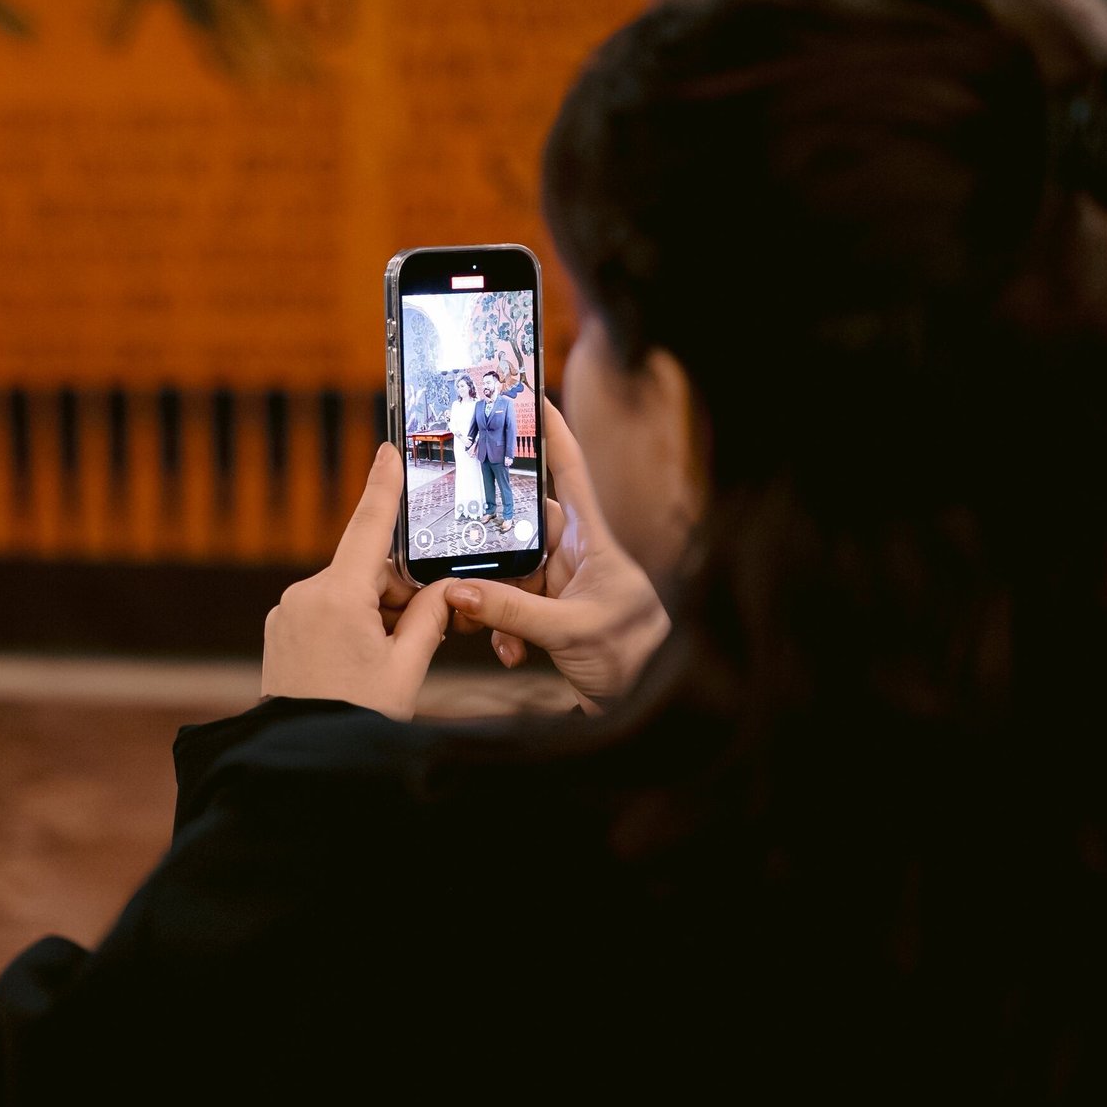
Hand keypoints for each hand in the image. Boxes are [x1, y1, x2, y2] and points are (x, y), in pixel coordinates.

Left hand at [260, 444, 452, 720]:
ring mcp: (287, 612)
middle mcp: (305, 594)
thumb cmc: (356, 718)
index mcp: (337, 596)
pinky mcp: (280, 631)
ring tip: (397, 662)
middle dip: (402, 594)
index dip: (382, 486)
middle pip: (369, 573)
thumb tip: (447, 590)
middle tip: (436, 630)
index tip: (388, 449)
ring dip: (379, 615)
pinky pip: (327, 613)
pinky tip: (368, 663)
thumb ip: (431, 619)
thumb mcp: (408, 669)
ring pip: (350, 595)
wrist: (300, 763)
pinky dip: (354, 626)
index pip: (368, 527)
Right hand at [443, 400, 668, 709]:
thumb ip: (512, 612)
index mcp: (592, 541)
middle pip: (520, 531)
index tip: (529, 396)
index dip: (551, 434)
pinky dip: (503, 628)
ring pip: (509, 575)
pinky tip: (511, 651)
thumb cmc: (636, 658)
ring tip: (496, 630)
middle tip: (462, 565)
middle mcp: (575, 556)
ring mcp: (562, 586)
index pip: (569, 473)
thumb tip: (459, 592)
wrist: (647, 709)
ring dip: (495, 602)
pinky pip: (512, 607)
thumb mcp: (572, 632)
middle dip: (490, 551)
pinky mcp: (551, 616)